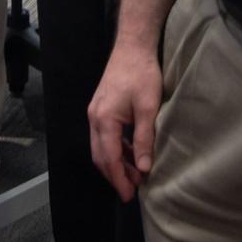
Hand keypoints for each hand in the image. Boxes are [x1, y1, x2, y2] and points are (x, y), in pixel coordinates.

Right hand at [88, 42, 162, 202]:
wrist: (133, 45)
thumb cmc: (142, 73)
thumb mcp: (147, 108)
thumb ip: (144, 139)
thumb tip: (144, 168)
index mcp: (104, 120)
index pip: (110, 159)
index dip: (120, 179)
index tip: (130, 195)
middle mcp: (94, 118)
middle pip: (100, 156)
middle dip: (115, 175)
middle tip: (132, 191)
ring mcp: (95, 112)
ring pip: (101, 147)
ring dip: (116, 163)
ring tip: (135, 174)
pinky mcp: (101, 107)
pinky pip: (104, 136)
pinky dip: (116, 149)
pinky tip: (131, 153)